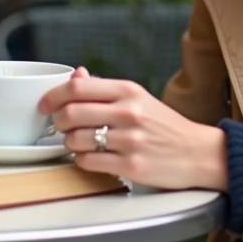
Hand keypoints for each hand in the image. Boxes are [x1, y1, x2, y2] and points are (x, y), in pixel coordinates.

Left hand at [40, 68, 228, 191]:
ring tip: (78, 144)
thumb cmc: (165, 126)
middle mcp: (129, 112)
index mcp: (129, 91)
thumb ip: (104, 88)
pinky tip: (90, 157)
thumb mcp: (138, 98)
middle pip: (71, 113)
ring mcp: (130, 140)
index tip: (44, 105)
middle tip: (61, 127)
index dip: (53, 96)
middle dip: (57, 122)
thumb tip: (76, 75)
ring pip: (76, 140)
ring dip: (69, 144)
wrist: (199, 152)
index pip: (78, 87)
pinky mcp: (131, 165)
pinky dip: (81, 161)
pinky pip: (88, 162)